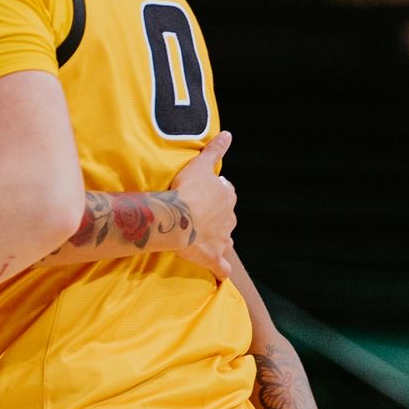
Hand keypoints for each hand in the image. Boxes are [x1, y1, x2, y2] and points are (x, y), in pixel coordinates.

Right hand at [171, 131, 234, 275]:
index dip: (216, 193)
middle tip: (198, 215)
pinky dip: (220, 270)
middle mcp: (229, 219)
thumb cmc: (187, 190)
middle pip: (226, 217)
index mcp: (227, 197)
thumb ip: (215, 150)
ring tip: (203, 239)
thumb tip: (228, 134)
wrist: (179, 218)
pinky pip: (220, 267)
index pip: (226, 193)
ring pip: (225, 240)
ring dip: (218, 240)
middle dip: (216, 217)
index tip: (204, 194)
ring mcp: (223, 240)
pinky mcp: (213, 257)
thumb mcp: (200, 165)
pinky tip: (219, 273)